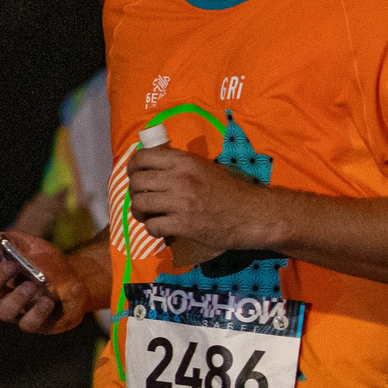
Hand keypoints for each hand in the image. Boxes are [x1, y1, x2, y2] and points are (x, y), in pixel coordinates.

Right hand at [0, 233, 91, 335]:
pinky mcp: (44, 325)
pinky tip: (50, 301)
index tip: (11, 264)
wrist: (76, 277)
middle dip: (14, 296)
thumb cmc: (48, 263)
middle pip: (2, 309)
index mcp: (5, 286)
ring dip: (28, 307)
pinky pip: (36, 325)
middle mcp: (12, 304)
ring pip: (20, 321)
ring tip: (41, 293)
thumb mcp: (35, 247)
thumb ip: (16, 241)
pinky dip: (40, 314)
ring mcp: (28, 316)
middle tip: (29, 283)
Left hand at [127, 147, 274, 257]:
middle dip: (135, 193)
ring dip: (141, 212)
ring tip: (150, 216)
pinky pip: (152, 225)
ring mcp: (181, 202)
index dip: (133, 168)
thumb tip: (153, 164)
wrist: (254, 215)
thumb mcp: (205, 168)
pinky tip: (163, 229)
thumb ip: (180, 166)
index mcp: (184, 161)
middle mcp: (179, 178)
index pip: (142, 158)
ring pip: (140, 203)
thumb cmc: (232, 192)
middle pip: (137, 182)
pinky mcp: (184, 224)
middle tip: (145, 200)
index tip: (136, 177)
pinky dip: (153, 229)